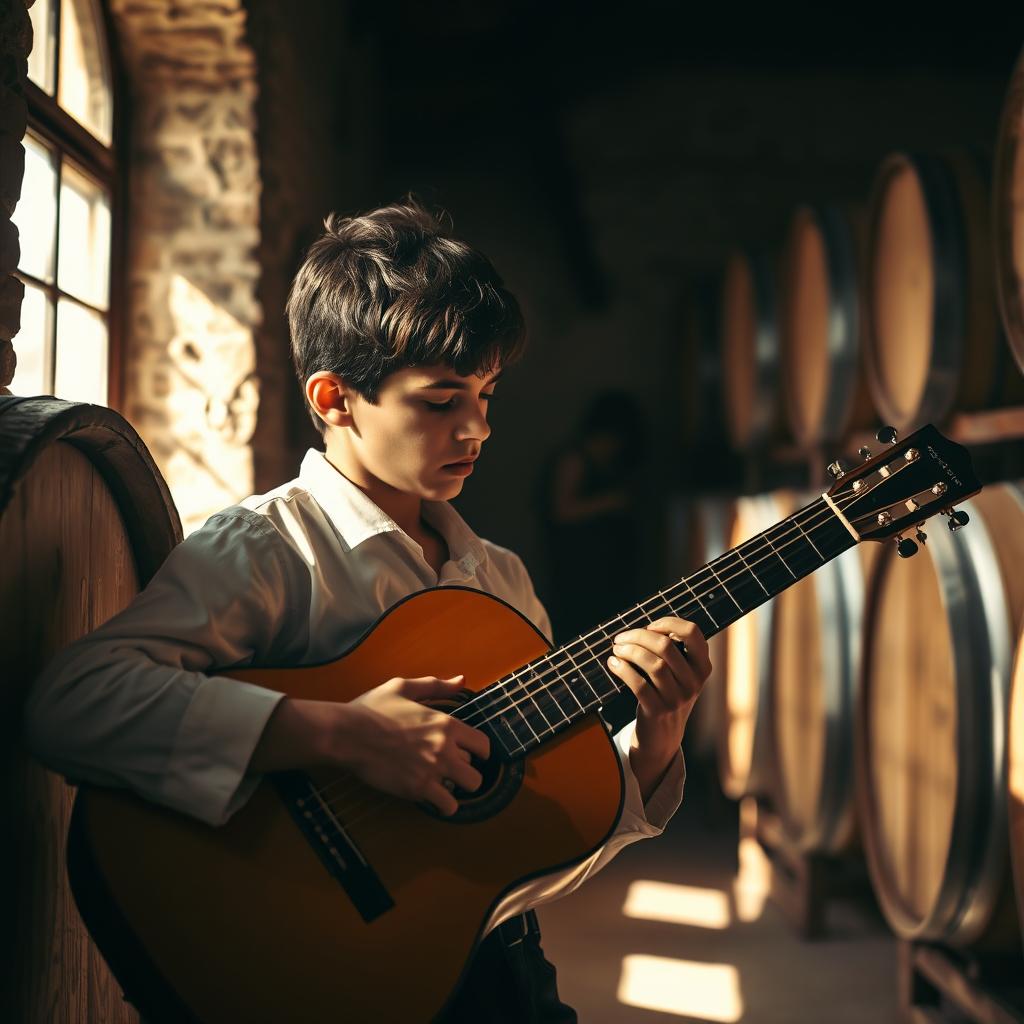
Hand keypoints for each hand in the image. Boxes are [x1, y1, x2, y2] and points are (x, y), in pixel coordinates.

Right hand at [250, 675, 489, 815]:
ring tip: (441, 785)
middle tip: (447, 770)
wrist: (348, 734)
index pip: (483, 745)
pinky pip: (447, 806)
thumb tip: (461, 681)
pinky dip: (442, 805)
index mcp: (446, 723)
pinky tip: (432, 798)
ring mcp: (433, 769)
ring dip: (456, 789)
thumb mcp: (404, 688)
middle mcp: (445, 747)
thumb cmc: (372, 709)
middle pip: (476, 770)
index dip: (480, 752)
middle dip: (464, 771)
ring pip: (468, 788)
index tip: (472, 755)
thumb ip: (436, 686)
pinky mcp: (418, 789)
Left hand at [606, 617, 711, 799]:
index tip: (649, 626)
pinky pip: (638, 684)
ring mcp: (678, 698)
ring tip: (616, 649)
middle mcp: (694, 682)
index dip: (668, 622)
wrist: (663, 736)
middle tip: (621, 638)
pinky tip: (613, 663)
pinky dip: (622, 669)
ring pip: (652, 663)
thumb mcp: (680, 674)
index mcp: (702, 666)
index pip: (693, 632)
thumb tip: (644, 628)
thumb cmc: (666, 694)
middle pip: (665, 645)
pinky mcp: (658, 711)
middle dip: (638, 636)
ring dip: (629, 651)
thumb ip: (672, 651)